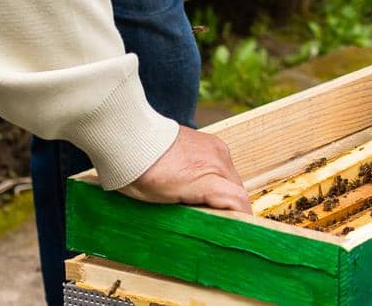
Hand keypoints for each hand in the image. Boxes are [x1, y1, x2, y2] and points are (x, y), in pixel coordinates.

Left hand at [121, 125, 250, 211]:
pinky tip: (200, 185)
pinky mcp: (211, 141)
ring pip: (231, 178)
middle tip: (217, 222)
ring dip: (224, 191)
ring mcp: (215, 147)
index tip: (237, 232)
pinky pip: (223, 165)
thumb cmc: (139, 174)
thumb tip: (207, 223)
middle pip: (237, 189)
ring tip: (205, 203)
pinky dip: (218, 178)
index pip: (238, 201)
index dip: (241, 219)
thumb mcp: (164, 203)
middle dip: (231, 207)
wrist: (131, 140)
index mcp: (205, 177)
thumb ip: (193, 213)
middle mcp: (216, 159)